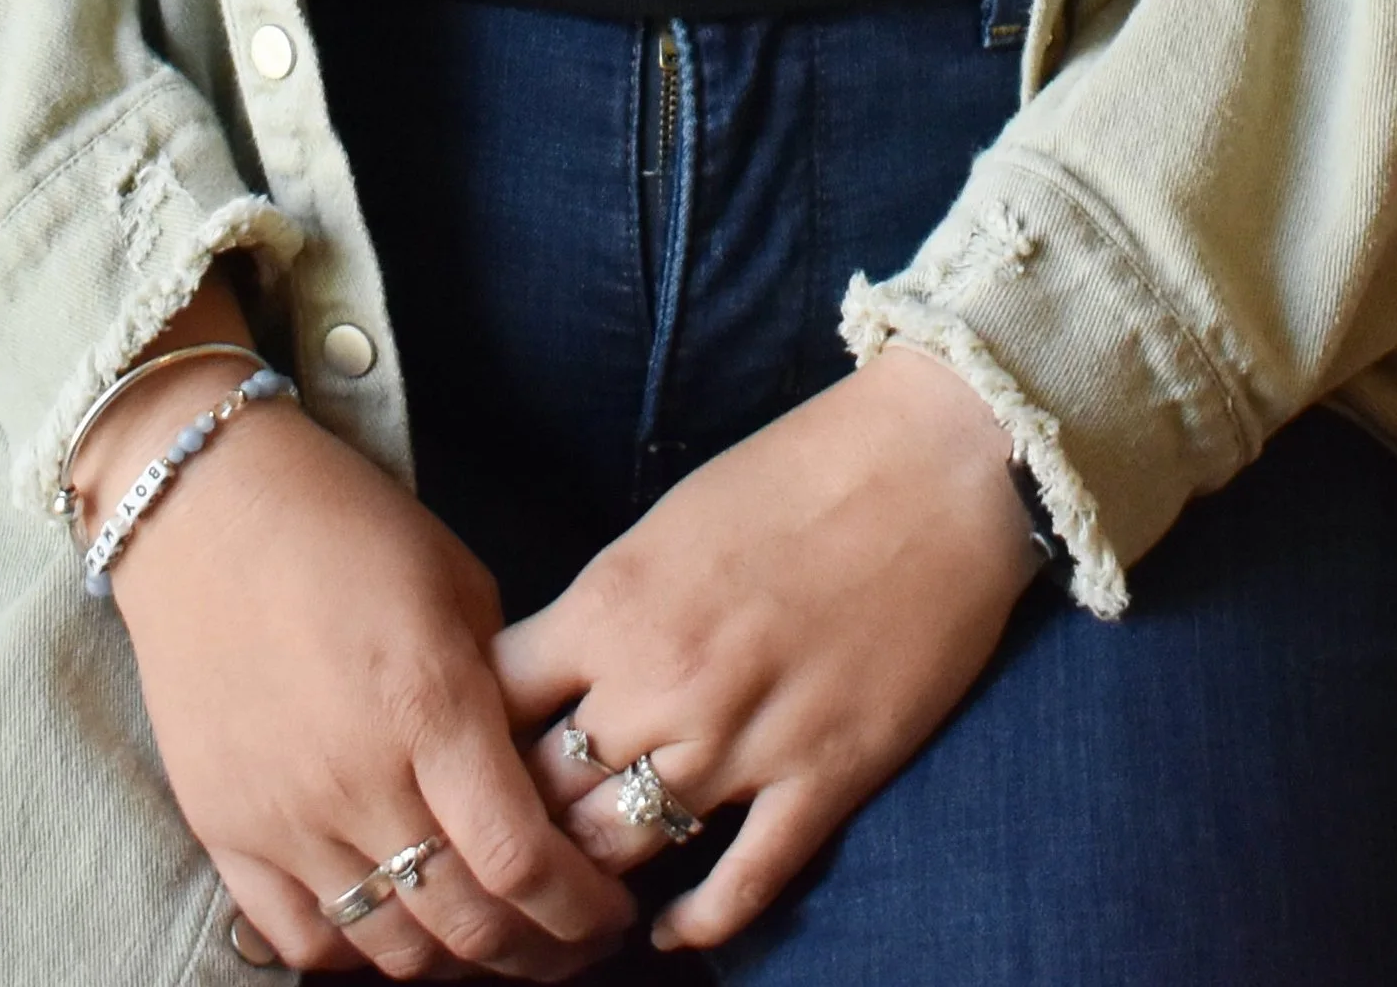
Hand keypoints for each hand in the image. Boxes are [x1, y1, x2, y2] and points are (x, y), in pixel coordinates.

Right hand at [99, 367, 635, 978]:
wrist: (204, 506)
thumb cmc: (347, 526)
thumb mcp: (458, 586)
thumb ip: (502, 694)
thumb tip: (539, 784)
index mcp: (429, 703)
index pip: (520, 859)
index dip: (579, 910)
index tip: (610, 915)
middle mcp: (356, 776)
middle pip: (463, 924)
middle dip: (536, 950)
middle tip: (566, 942)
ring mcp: (281, 813)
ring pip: (388, 948)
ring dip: (454, 963)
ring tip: (489, 941)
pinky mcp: (222, 828)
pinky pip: (301, 940)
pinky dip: (360, 954)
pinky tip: (396, 926)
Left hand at [492, 346, 1043, 955]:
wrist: (934, 466)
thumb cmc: (799, 472)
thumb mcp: (668, 519)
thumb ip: (609, 604)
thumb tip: (561, 672)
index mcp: (613, 602)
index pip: (493, 700)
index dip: (467, 737)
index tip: (462, 757)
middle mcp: (663, 681)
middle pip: (545, 791)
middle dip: (517, 820)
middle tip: (507, 843)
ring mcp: (744, 740)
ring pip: (624, 847)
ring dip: (592, 875)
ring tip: (575, 891)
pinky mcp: (823, 779)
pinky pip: (740, 883)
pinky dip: (696, 921)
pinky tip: (669, 930)